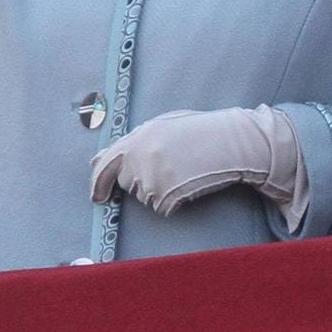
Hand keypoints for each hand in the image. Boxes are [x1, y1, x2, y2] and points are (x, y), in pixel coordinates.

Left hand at [89, 105, 300, 218]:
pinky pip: (162, 207)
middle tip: (170, 170)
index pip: (105, 164)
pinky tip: (190, 182)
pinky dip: (175, 201)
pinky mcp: (164, 196)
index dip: (98, 182)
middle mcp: (138, 158)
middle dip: (142, 181)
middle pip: (127, 183)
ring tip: (185, 170)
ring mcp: (150, 178)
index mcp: (137, 137)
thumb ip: (137, 141)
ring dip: (161, 190)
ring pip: (145, 198)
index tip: (98, 197)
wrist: (232, 142)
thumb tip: (104, 158)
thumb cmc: (203, 131)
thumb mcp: (166, 125)